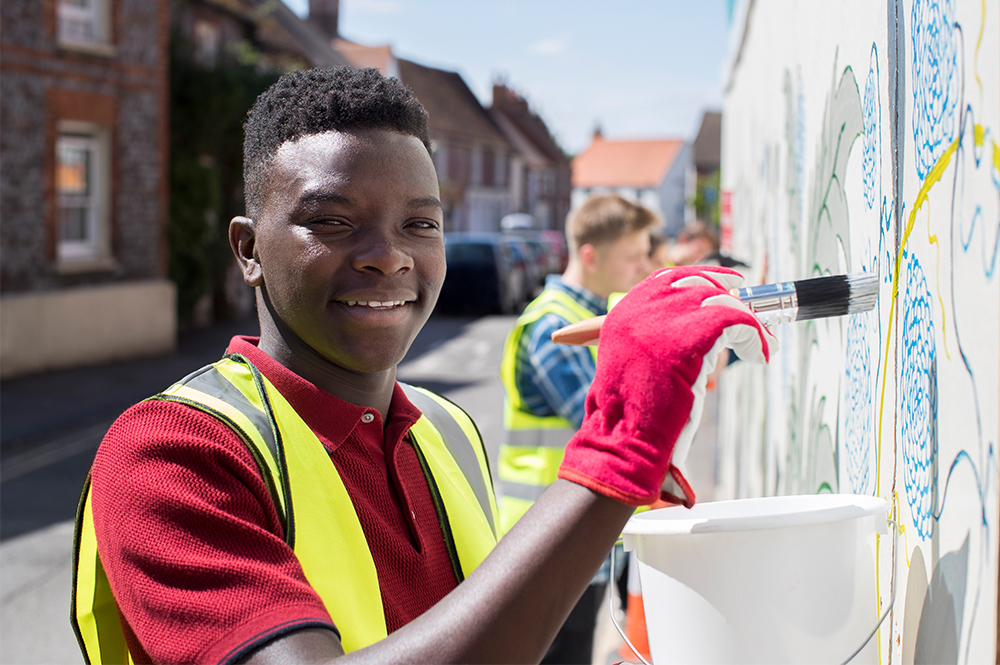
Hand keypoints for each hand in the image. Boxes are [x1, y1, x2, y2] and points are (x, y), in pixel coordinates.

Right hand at [557, 266, 777, 506]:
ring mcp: (665, 319)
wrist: (625, 438)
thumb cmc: (631, 415)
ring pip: (721, 302)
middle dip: (729, 295)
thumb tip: (692, 328)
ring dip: (748, 322)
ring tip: (761, 344)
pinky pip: (738, 322)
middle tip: (750, 314)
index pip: (667, 279)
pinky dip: (756, 337)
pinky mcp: (692, 335)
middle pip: (698, 283)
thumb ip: (652, 340)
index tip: (728, 285)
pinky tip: (760, 355)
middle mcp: (641, 309)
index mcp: (624, 313)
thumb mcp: (633, 366)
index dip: (703, 278)